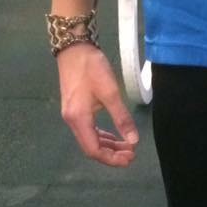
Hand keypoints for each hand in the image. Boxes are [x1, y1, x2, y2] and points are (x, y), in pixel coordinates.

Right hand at [57, 43, 138, 166]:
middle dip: (112, 155)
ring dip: (108, 146)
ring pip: (90, 140)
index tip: (130, 157)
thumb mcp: (110, 93)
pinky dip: (102, 136)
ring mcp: (72, 115)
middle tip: (132, 155)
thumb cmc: (91, 67)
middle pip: (91, 148)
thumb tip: (133, 141)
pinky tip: (115, 136)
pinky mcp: (75, 110)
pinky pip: (89, 130)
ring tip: (127, 147)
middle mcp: (72, 121)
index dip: (112, 159)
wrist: (73, 47)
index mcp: (78, 119)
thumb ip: (122, 118)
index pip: (94, 150)